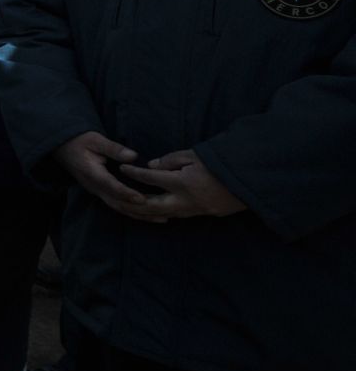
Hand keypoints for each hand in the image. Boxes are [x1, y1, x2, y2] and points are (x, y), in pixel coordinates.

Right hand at [53, 131, 159, 221]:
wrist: (62, 148)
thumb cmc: (79, 141)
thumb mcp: (95, 139)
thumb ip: (113, 148)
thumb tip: (133, 156)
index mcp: (92, 173)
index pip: (111, 187)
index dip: (127, 194)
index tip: (143, 199)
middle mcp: (94, 186)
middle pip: (118, 203)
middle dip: (139, 211)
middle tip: (162, 214)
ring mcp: (96, 191)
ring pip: (118, 207)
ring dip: (139, 215)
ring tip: (161, 219)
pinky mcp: (100, 192)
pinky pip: (117, 205)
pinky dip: (132, 212)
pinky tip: (147, 214)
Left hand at [119, 151, 246, 219]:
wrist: (252, 178)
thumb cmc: (223, 162)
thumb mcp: (195, 154)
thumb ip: (171, 160)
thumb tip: (151, 165)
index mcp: (182, 182)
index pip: (151, 178)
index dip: (134, 173)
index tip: (122, 168)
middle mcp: (186, 200)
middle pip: (152, 205)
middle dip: (133, 202)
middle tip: (118, 196)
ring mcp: (196, 210)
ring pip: (165, 214)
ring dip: (148, 212)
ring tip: (133, 206)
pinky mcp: (206, 214)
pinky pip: (180, 215)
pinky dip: (166, 213)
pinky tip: (158, 212)